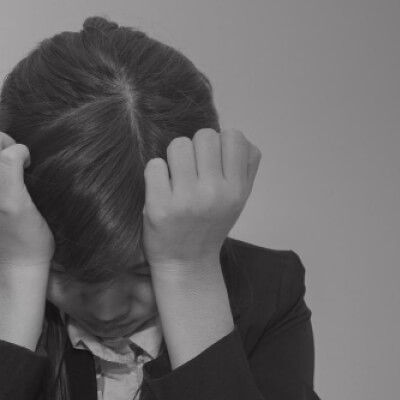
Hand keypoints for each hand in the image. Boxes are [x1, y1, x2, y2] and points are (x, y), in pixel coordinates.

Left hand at [142, 128, 260, 268]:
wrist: (186, 264)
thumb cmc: (211, 224)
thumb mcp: (238, 198)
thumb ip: (245, 166)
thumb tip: (237, 137)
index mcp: (237, 190)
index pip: (234, 136)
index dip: (221, 142)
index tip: (214, 161)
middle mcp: (215, 194)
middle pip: (204, 136)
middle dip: (196, 148)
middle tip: (192, 170)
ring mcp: (187, 201)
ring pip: (178, 145)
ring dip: (174, 158)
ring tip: (177, 178)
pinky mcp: (160, 208)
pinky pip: (155, 165)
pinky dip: (156, 173)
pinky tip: (162, 188)